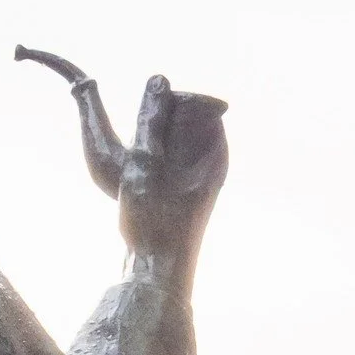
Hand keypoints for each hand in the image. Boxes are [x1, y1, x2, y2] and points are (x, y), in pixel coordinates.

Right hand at [118, 75, 228, 298]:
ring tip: (139, 176)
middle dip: (156, 127)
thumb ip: (151, 120)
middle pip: (184, 120)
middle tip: (141, 158)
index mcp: (215, 149)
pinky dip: (151, 165)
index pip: (196, 102)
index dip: (165, 107)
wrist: (158, 274)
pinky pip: (169, 161)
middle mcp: (215, 161)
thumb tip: (159, 79)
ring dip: (150, 147)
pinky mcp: (189, 192)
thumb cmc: (153, 220)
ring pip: (173, 142)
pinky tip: (140, 187)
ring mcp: (203, 177)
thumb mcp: (145, 163)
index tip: (145, 132)